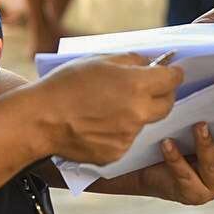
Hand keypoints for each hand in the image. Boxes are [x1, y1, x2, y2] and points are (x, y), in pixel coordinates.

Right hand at [33, 54, 182, 164]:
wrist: (40, 119)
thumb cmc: (67, 84)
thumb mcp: (100, 60)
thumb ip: (131, 60)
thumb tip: (150, 62)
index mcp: (137, 85)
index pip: (171, 79)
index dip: (173, 73)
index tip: (172, 71)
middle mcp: (138, 113)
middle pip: (167, 105)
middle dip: (164, 94)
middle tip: (153, 87)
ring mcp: (128, 136)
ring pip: (144, 122)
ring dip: (137, 113)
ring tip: (109, 106)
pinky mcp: (116, 154)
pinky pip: (126, 139)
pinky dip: (119, 131)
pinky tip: (98, 123)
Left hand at [132, 119, 213, 204]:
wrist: (150, 171)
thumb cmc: (178, 142)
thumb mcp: (195, 132)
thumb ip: (209, 119)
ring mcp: (210, 189)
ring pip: (211, 165)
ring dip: (206, 144)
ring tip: (199, 126)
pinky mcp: (191, 195)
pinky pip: (184, 174)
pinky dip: (175, 157)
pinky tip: (166, 142)